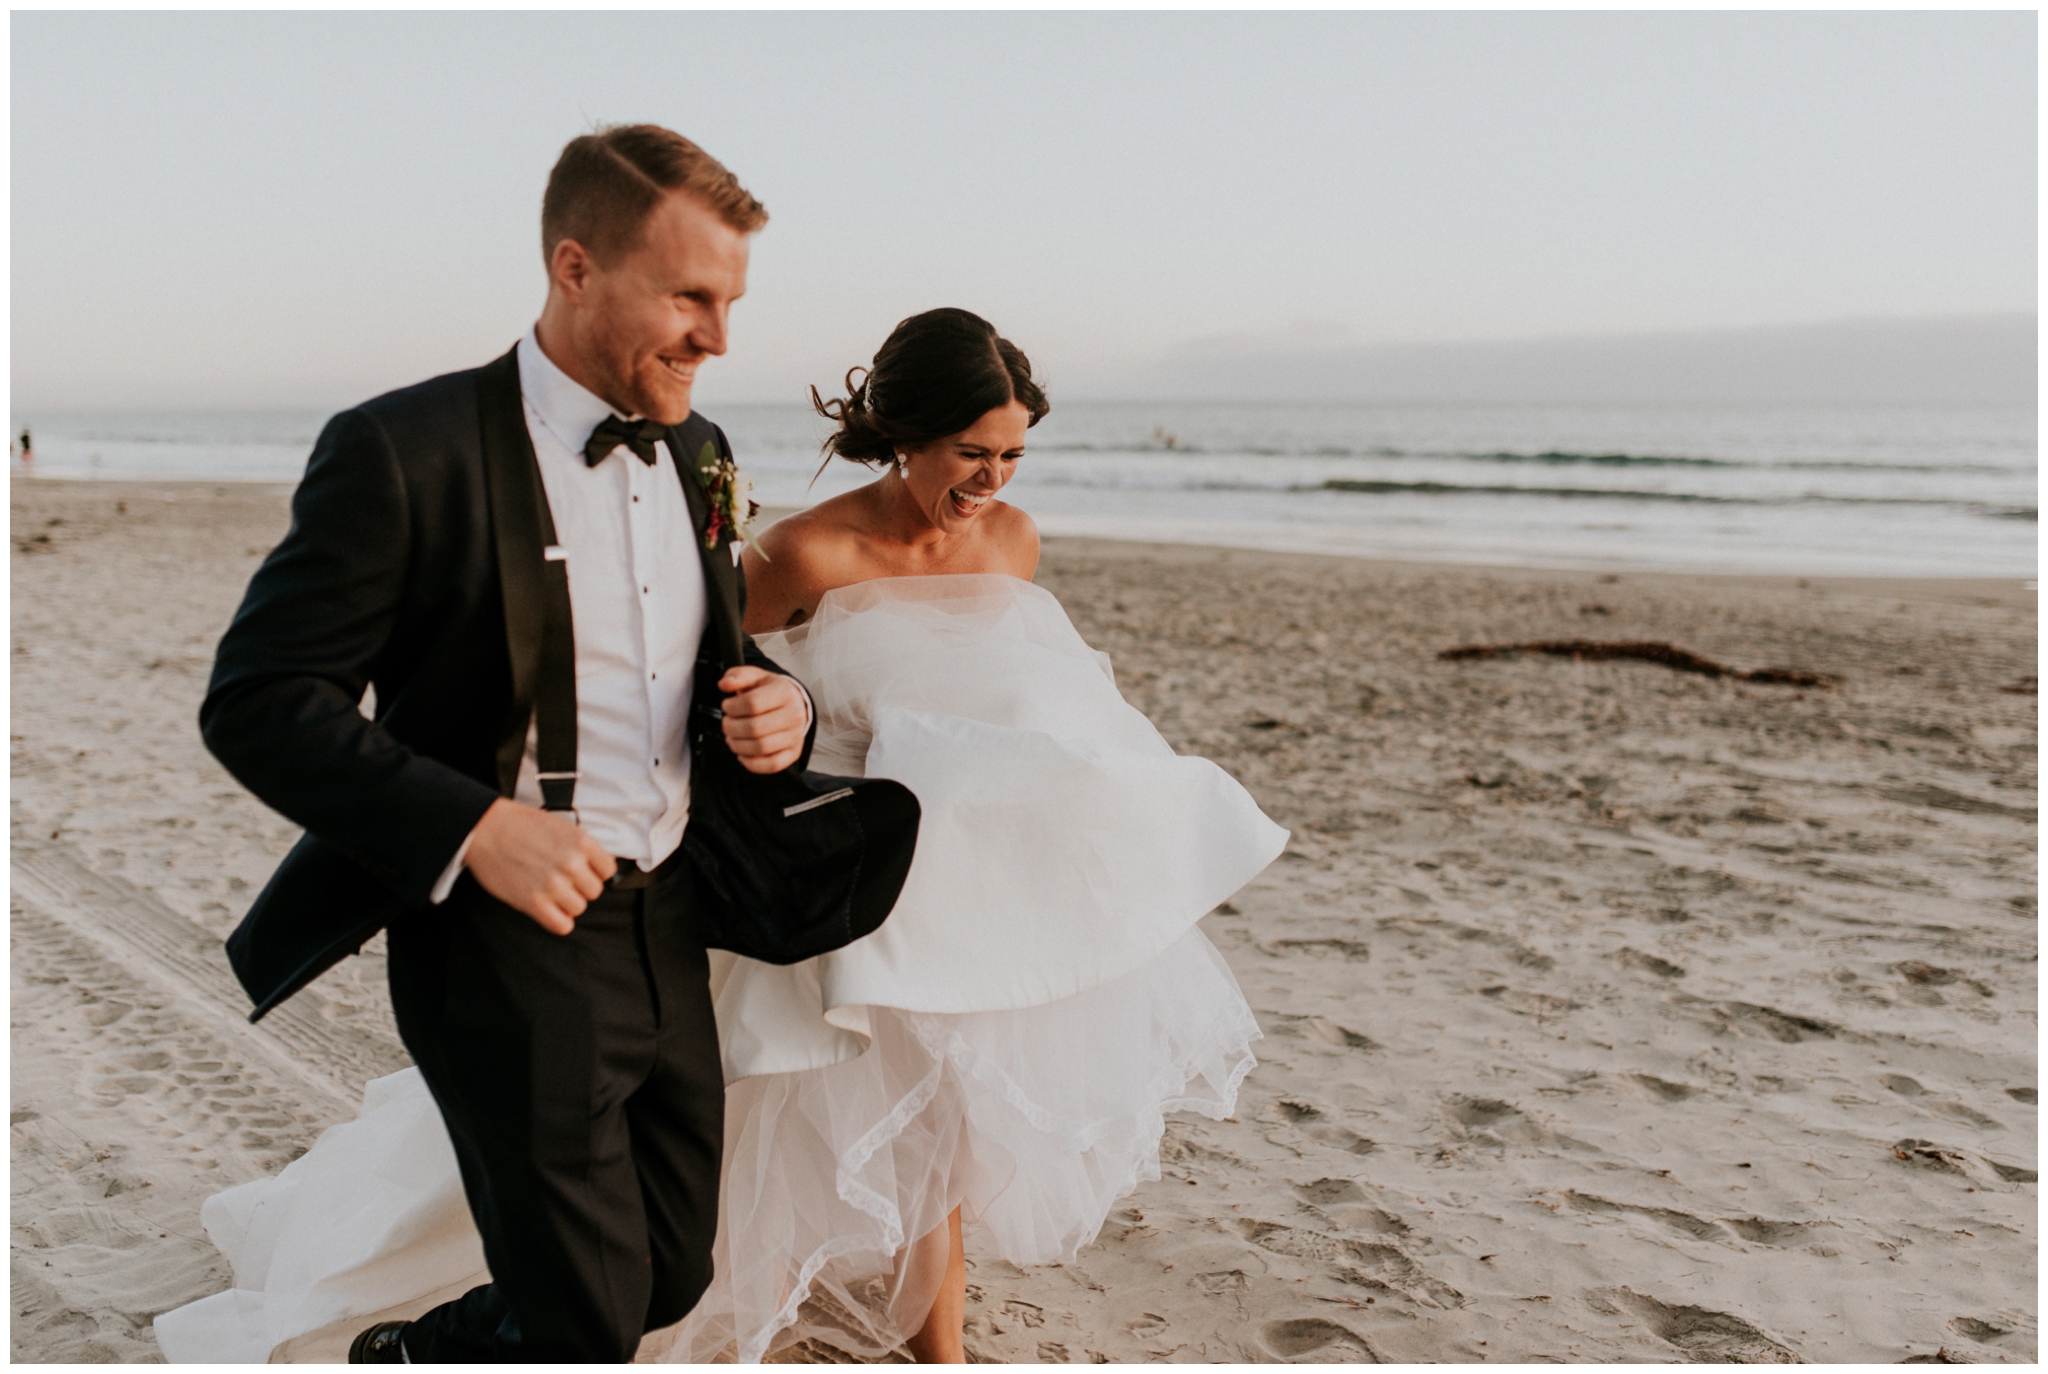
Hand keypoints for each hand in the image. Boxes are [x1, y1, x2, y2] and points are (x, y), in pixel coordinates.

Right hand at [463, 798, 616, 934]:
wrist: (485, 829)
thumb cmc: (520, 825)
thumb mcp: (561, 826)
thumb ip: (581, 847)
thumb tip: (598, 869)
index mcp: (581, 841)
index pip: (608, 870)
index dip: (594, 871)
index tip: (582, 871)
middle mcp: (571, 863)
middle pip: (594, 892)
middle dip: (579, 888)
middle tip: (561, 880)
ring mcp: (553, 884)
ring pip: (578, 908)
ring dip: (566, 903)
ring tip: (550, 892)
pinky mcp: (533, 902)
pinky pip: (562, 925)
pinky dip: (557, 921)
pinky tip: (547, 909)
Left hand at [719, 665, 807, 773]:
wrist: (795, 704)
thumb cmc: (771, 691)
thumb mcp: (755, 676)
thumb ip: (737, 675)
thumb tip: (724, 684)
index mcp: (785, 692)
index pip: (752, 704)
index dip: (732, 707)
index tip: (727, 706)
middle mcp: (794, 715)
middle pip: (754, 728)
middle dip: (731, 728)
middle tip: (727, 723)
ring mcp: (795, 736)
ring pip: (760, 748)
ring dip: (738, 745)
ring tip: (732, 737)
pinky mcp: (794, 753)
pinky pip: (771, 765)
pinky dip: (752, 763)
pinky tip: (743, 753)